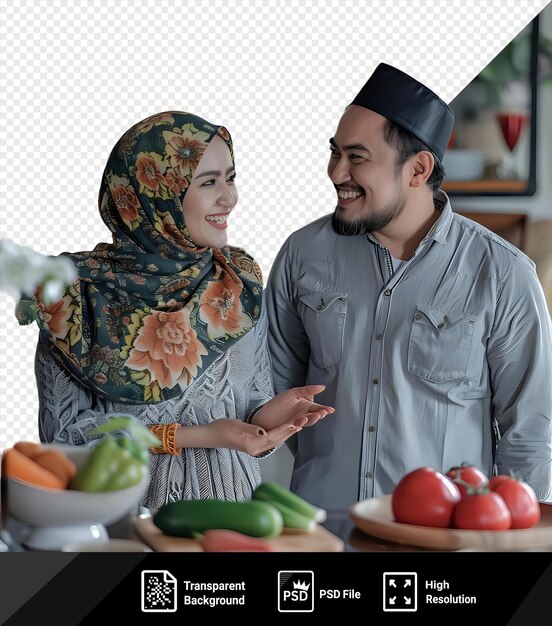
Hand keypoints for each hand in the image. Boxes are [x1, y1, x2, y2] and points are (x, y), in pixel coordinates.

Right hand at [183, 418, 303, 456]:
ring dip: (287, 433)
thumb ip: (251, 430)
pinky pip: (270, 441)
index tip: (297, 422)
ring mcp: (254, 449)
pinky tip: (284, 430)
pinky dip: (279, 435)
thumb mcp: (236, 426)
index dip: (285, 429)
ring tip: (299, 425)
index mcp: (252, 445)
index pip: (273, 436)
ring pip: (275, 441)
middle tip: (303, 422)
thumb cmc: (221, 429)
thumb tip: (263, 432)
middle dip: (290, 431)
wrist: (210, 436)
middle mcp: (255, 449)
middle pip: (277, 440)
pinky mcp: (253, 446)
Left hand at [251, 385, 333, 431]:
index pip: (317, 408)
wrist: (264, 415)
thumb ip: (307, 390)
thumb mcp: (292, 393)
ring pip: (307, 422)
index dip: (324, 409)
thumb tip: (322, 387)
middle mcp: (303, 415)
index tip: (330, 410)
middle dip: (319, 415)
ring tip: (315, 416)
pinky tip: (301, 421)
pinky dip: (299, 423)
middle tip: (322, 413)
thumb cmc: (278, 404)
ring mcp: (296, 421)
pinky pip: (296, 425)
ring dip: (311, 419)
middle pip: (314, 416)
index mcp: (305, 406)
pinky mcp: (289, 427)